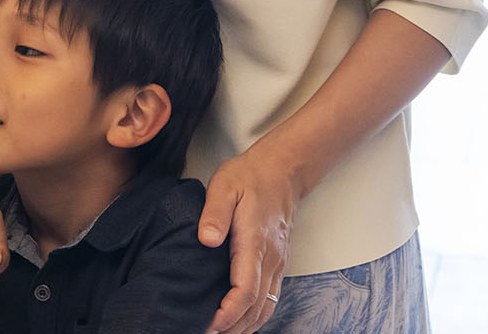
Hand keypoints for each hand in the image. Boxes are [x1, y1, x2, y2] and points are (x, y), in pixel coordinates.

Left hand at [198, 147, 297, 333]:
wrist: (282, 171)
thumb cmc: (250, 177)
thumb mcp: (224, 185)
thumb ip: (214, 212)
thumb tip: (206, 239)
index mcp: (255, 242)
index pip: (245, 290)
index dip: (228, 313)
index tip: (209, 324)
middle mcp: (271, 258)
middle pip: (256, 308)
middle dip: (233, 327)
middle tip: (204, 332)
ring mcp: (278, 263)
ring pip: (265, 307)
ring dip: (244, 325)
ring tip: (219, 331)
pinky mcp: (278, 263)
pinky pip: (269, 298)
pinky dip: (255, 315)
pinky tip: (239, 320)